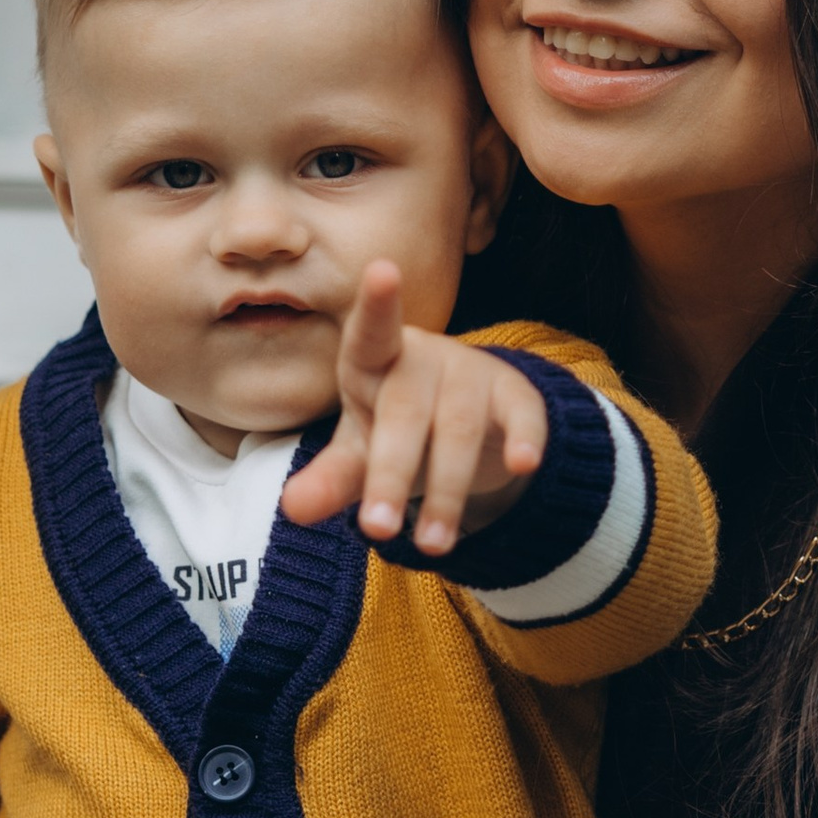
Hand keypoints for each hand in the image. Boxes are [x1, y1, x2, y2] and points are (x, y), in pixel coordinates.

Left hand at [278, 262, 548, 556]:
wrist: (471, 430)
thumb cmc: (397, 430)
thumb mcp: (360, 454)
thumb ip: (330, 480)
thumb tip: (292, 510)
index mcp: (373, 360)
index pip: (370, 333)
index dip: (376, 305)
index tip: (381, 271)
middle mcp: (424, 356)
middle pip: (406, 411)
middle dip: (391, 474)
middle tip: (376, 529)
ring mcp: (472, 371)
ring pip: (459, 428)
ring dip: (446, 491)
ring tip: (431, 546)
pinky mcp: (515, 394)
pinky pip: (522, 415)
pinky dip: (525, 438)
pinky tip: (524, 464)